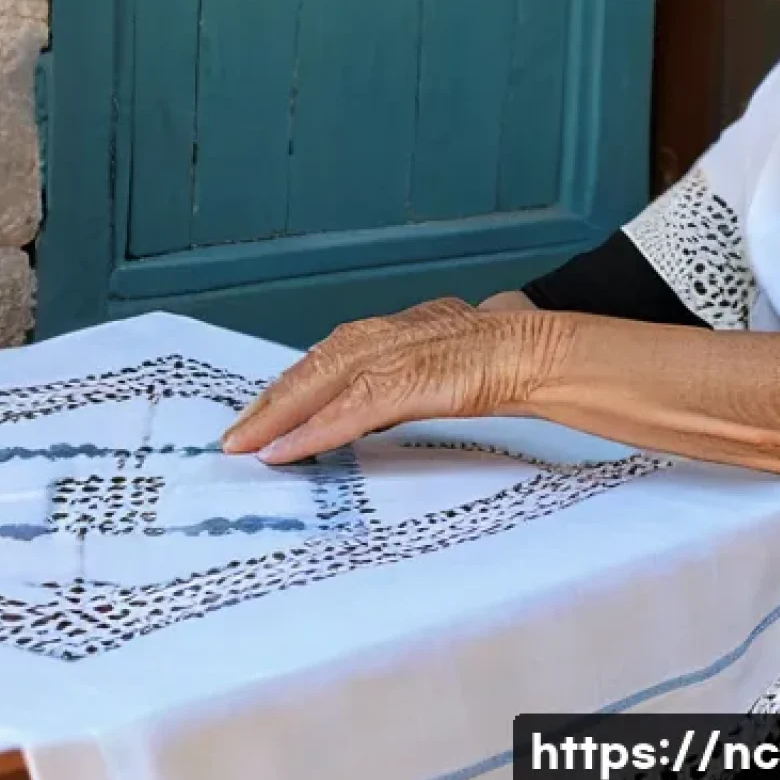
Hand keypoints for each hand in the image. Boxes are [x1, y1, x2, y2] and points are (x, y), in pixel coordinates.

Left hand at [221, 299, 534, 464]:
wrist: (542, 350)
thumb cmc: (507, 354)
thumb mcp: (451, 359)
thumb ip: (417, 373)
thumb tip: (392, 399)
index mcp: (400, 328)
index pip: (334, 354)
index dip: (298, 383)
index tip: (268, 409)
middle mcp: (389, 333)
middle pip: (316, 364)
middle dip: (273, 400)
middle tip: (237, 432)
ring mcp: (396, 353)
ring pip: (322, 381)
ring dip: (279, 414)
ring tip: (246, 442)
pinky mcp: (407, 380)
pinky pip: (349, 411)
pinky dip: (313, 431)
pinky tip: (285, 451)